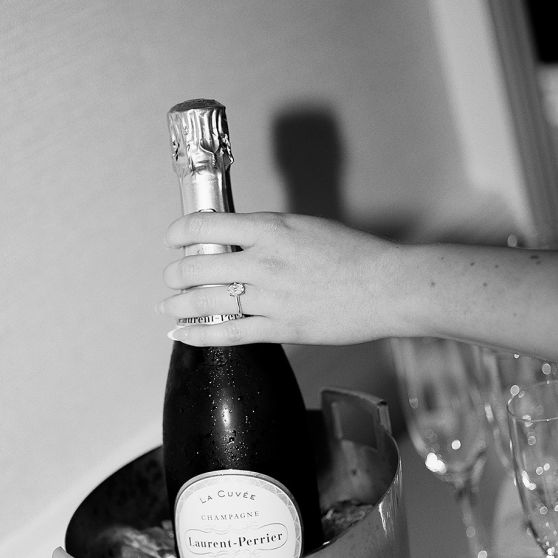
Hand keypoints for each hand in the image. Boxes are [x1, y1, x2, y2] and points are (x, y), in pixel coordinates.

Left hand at [157, 212, 397, 346]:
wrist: (388, 287)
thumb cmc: (351, 255)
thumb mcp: (302, 227)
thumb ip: (263, 233)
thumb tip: (227, 240)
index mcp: (270, 229)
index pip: (204, 225)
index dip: (179, 232)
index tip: (173, 239)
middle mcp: (263, 261)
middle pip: (195, 266)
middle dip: (175, 273)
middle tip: (173, 277)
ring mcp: (270, 297)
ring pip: (204, 300)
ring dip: (177, 304)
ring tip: (168, 306)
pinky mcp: (280, 328)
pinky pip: (226, 332)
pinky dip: (197, 333)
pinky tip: (181, 332)